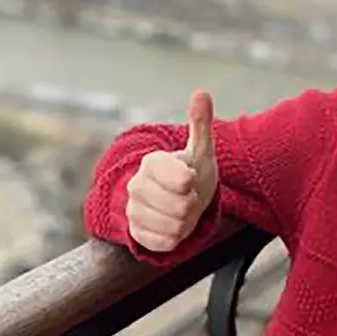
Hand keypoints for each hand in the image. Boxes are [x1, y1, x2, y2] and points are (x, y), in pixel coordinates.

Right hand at [126, 90, 218, 251]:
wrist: (174, 200)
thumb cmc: (189, 172)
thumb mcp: (200, 150)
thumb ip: (200, 124)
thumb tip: (201, 92)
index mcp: (152, 162)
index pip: (179, 179)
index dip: (190, 183)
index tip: (190, 180)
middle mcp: (137, 185)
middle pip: (180, 206)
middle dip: (192, 205)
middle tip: (189, 197)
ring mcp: (135, 210)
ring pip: (174, 226)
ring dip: (186, 222)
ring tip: (182, 211)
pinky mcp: (137, 233)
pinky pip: (165, 243)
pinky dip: (176, 238)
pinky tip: (173, 225)